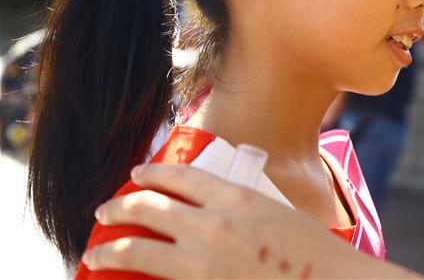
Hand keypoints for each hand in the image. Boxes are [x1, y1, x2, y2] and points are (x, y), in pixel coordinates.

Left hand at [82, 163, 419, 278]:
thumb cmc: (313, 252)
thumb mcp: (278, 213)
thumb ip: (243, 207)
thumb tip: (216, 206)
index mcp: (237, 197)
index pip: (179, 175)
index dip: (150, 172)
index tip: (136, 174)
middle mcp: (213, 226)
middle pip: (149, 207)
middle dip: (118, 207)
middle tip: (105, 211)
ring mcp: (203, 265)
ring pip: (137, 250)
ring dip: (110, 247)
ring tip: (96, 249)